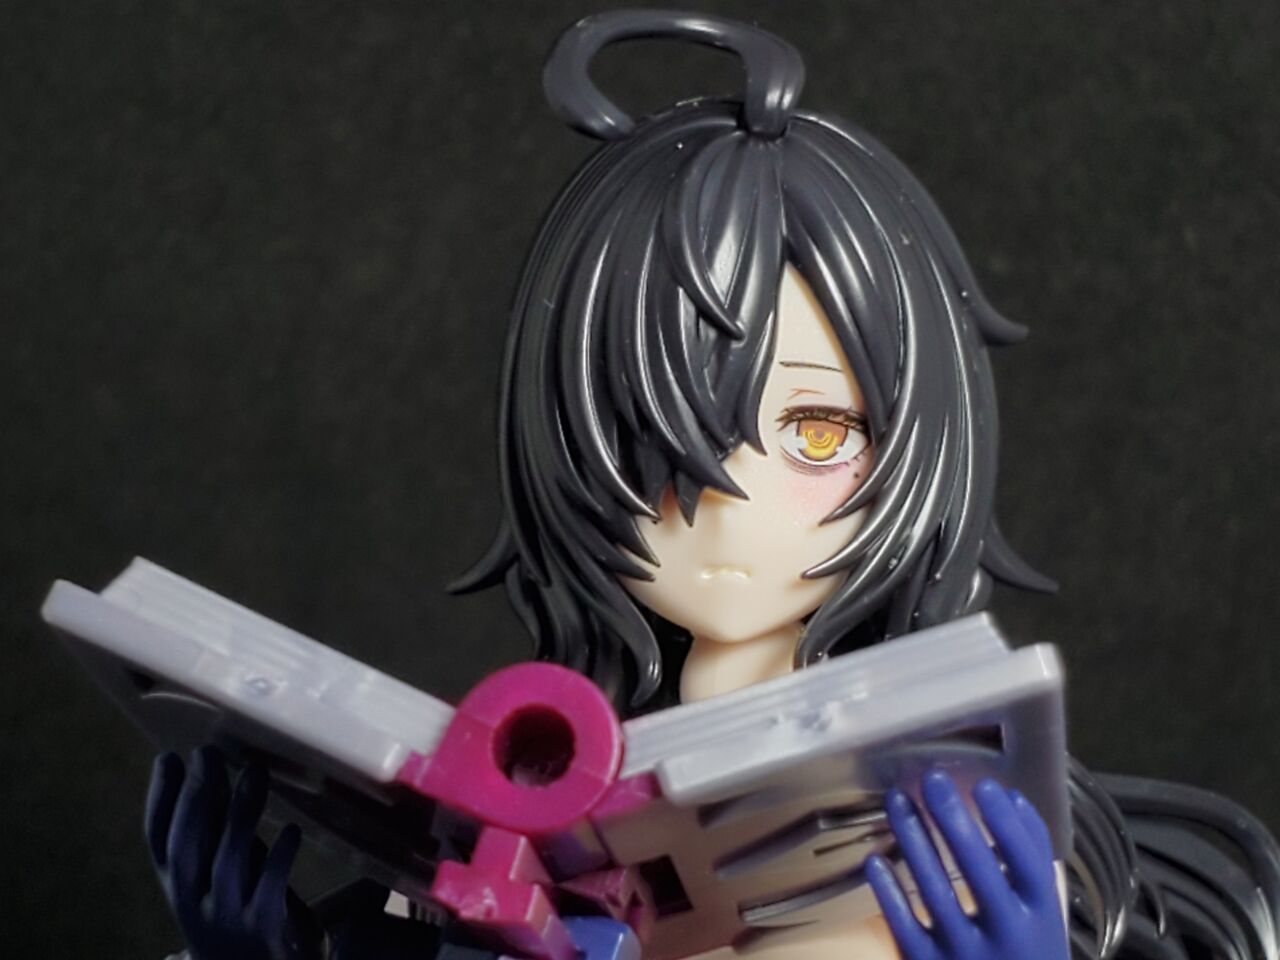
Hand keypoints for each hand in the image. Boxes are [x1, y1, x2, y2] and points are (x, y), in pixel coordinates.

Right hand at [145, 747, 324, 959]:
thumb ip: (213, 832)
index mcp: (178, 885)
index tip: (168, 758)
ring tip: (253, 772)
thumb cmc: (238, 911)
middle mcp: (194, 901)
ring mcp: (228, 915)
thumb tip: (209, 773)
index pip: (157, 840)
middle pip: (186, 846)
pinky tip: (291, 830)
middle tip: (208, 753)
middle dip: (195, 796)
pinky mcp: (265, 927)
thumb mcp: (215, 874)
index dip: (159, 799)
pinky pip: (271, 888)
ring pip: (228, 861)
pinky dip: (279, 857)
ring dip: (241, 814)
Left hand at [866, 770, 1066, 959]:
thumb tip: (1014, 799)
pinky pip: (905, 927)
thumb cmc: (1026, 952)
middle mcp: (1008, 935)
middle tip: (932, 778)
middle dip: (953, 819)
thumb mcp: (1043, 912)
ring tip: (897, 801)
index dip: (1006, 823)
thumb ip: (1032, 859)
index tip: (983, 784)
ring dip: (914, 840)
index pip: (1028, 862)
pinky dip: (889, 892)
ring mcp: (967, 955)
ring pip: (935, 890)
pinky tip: (876, 860)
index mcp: (1042, 917)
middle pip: (979, 870)